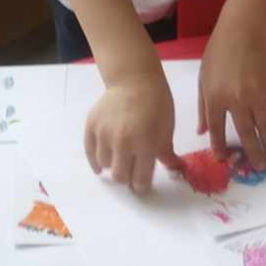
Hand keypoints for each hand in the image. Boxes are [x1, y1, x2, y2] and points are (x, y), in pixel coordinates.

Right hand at [84, 71, 176, 191]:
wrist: (135, 80)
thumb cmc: (157, 105)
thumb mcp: (167, 130)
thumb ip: (167, 154)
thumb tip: (175, 172)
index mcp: (146, 144)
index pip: (140, 180)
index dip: (142, 185)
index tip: (142, 184)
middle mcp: (123, 142)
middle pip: (120, 177)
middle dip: (127, 178)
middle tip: (130, 172)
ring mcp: (105, 133)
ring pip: (104, 165)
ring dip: (112, 166)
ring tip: (119, 159)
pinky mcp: (91, 126)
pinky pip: (90, 152)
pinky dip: (95, 161)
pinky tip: (101, 165)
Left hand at [198, 23, 265, 171]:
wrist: (241, 35)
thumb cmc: (217, 57)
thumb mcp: (203, 81)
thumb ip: (203, 108)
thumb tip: (200, 132)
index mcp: (215, 98)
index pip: (217, 128)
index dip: (220, 146)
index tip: (224, 160)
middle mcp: (236, 100)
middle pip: (246, 132)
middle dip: (253, 153)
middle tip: (260, 170)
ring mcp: (256, 95)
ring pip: (265, 126)